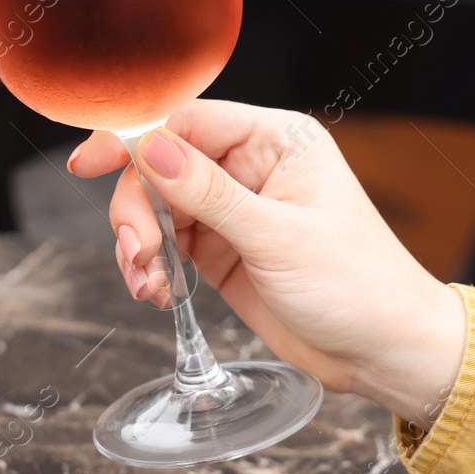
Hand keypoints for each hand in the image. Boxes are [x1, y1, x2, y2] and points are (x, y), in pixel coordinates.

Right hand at [67, 100, 466, 423]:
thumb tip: (150, 148)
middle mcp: (251, 166)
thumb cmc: (359, 287)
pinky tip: (156, 292)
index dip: (133, 137)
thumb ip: (208, 192)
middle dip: (136, 208)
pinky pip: (167, 243)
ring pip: (157, 206)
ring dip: (138, 243)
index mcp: (277, 140)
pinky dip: (150, 267)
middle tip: (135, 251)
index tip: (89, 161)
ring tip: (145, 282)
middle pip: (161, 165)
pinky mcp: (223, 249)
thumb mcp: (278, 238)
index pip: (188, 119)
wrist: (385, 354)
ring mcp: (234, 209)